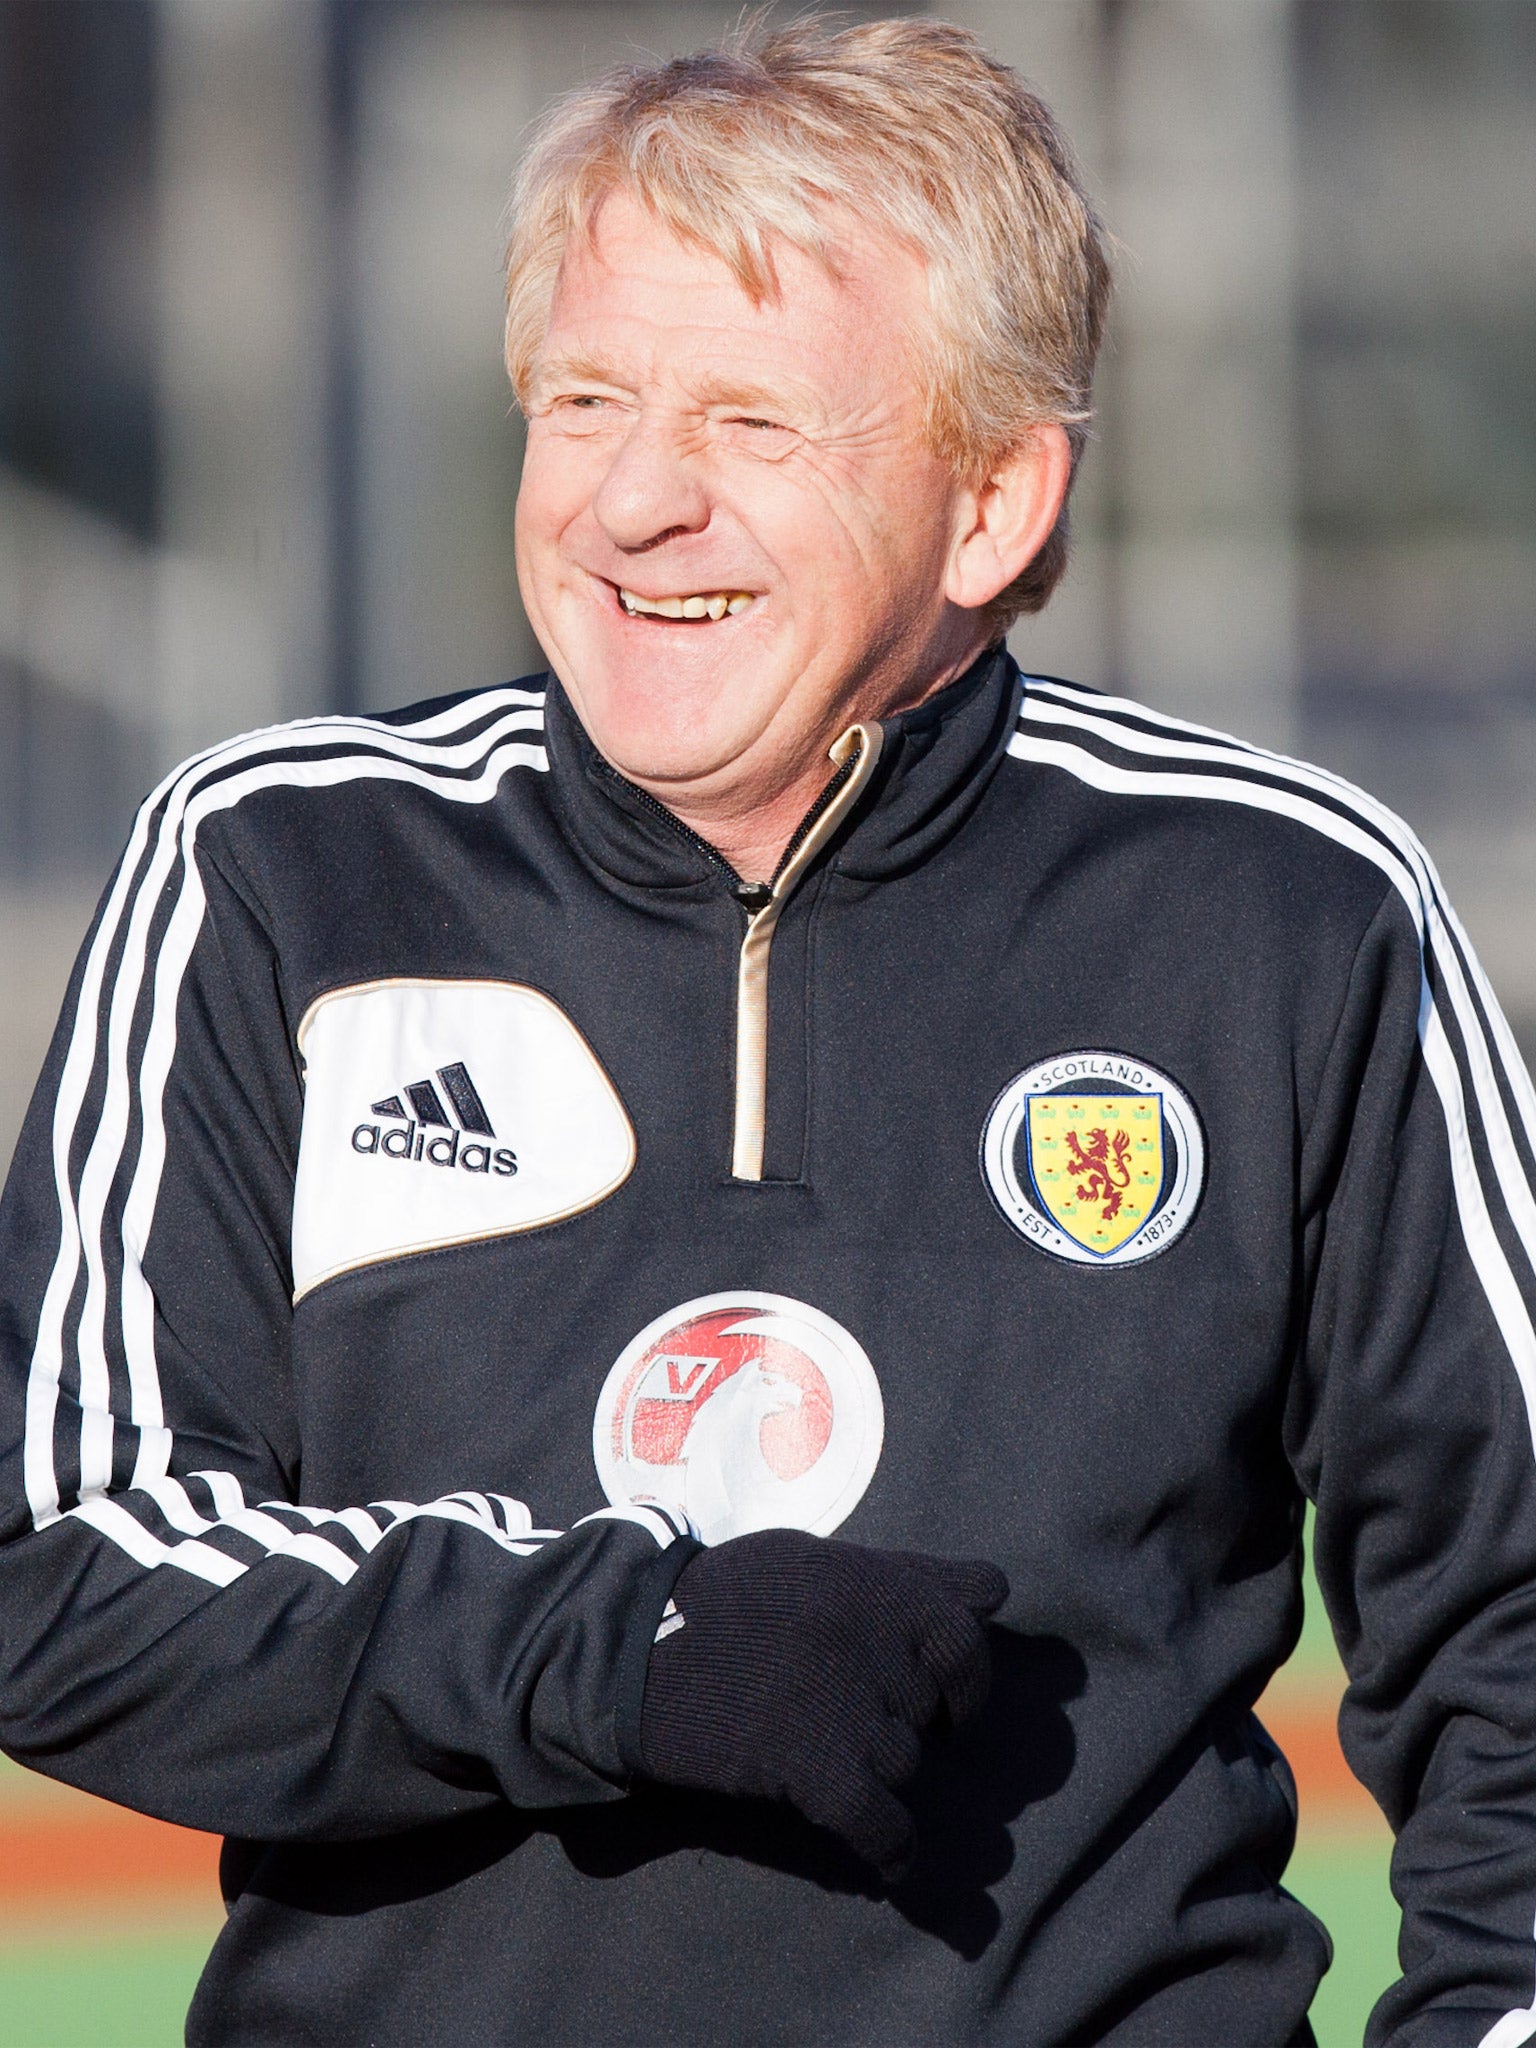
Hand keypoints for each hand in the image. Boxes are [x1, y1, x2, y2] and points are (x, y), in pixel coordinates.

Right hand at [637, 1527, 1007, 1880]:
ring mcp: (852, 1707)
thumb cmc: (726, 1597)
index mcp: (878, 1583)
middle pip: (933, 1705)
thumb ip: (905, 1575)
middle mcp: (877, 1640)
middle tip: (860, 1719)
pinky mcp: (820, 1768)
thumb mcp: (816, 1560)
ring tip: (822, 1753)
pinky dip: (892, 1847)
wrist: (635, 1645)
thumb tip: (993, 1593)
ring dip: (876, 1768)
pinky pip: (883, 1824)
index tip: (948, 1692)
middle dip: (910, 1717)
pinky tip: (892, 1860)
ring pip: (904, 1761)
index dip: (964, 1667)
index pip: (968, 1626)